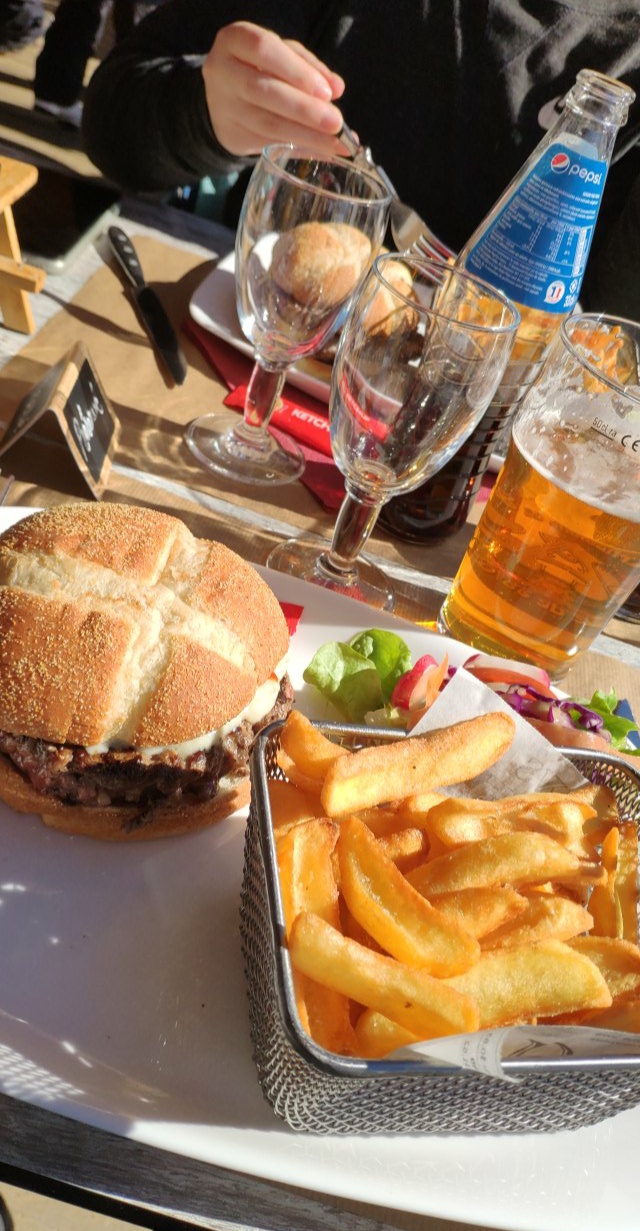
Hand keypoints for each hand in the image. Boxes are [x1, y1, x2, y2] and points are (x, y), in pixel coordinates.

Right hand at [202, 21, 347, 157]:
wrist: (223, 93)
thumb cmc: (259, 66)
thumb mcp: (282, 55)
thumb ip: (309, 67)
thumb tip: (336, 88)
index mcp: (234, 40)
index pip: (264, 50)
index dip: (297, 71)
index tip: (327, 93)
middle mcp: (222, 72)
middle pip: (264, 91)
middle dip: (304, 109)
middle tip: (336, 123)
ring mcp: (223, 107)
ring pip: (266, 123)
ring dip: (305, 135)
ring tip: (335, 144)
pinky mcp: (230, 134)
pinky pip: (268, 143)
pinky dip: (298, 147)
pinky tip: (321, 151)